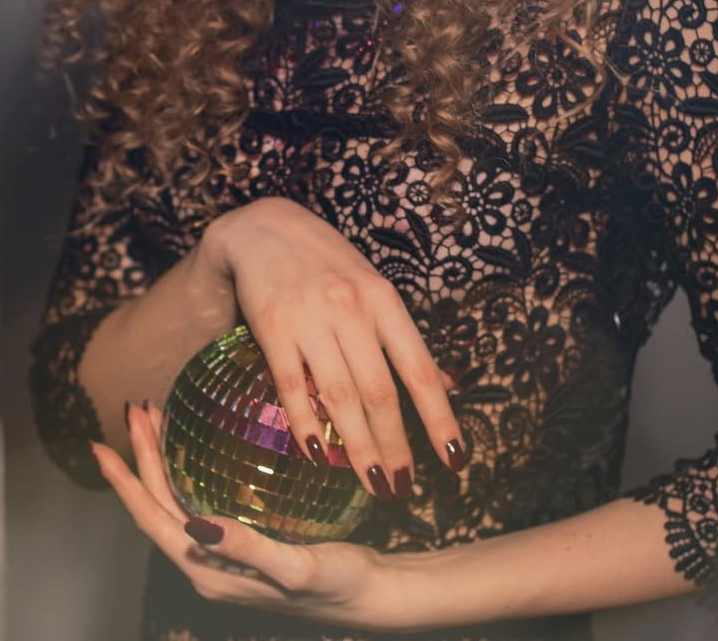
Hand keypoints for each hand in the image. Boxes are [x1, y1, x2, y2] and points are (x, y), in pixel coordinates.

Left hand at [91, 401, 410, 631]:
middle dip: (142, 456)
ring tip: (158, 417)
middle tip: (137, 407)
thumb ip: (248, 549)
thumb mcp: (295, 568)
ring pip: (177, 499)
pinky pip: (201, 497)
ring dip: (163, 458)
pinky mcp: (243, 540)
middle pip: (159, 503)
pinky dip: (190, 466)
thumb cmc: (337, 584)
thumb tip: (198, 525)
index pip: (153, 519)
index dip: (125, 482)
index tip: (101, 445)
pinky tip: (201, 444)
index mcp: (208, 571)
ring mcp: (224, 553)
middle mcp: (208, 563)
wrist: (372, 595)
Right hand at [198, 198, 464, 501]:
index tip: (454, 460)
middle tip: (402, 489)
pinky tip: (319, 455)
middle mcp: (350, 308)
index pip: (418, 368)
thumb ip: (403, 338)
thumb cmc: (327, 263)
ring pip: (340, 395)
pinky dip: (306, 424)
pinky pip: (291, 386)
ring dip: (358, 447)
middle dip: (395, 446)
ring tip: (372, 483)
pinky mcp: (272, 328)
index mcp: (383, 299)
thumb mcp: (373, 288)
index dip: (439, 417)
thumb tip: (447, 386)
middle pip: (379, 391)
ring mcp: (310, 318)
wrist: (263, 228)